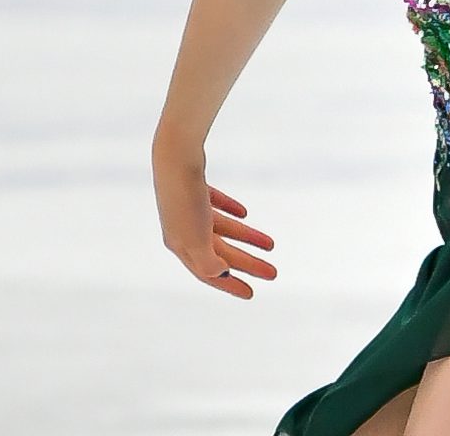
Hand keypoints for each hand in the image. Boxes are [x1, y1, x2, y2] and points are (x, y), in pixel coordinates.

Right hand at [153, 140, 276, 298]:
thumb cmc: (186, 200)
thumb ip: (207, 262)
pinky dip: (230, 211)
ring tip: (271, 244)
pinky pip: (214, 204)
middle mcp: (181, 228)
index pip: (207, 272)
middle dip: (247, 264)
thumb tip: (220, 272)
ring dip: (246, 238)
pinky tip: (244, 213)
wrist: (176, 156)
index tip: (252, 293)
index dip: (229, 285)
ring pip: (221, 229)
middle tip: (273, 273)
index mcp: (180, 245)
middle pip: (219, 252)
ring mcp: (186, 207)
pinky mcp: (193, 187)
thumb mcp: (196, 239)